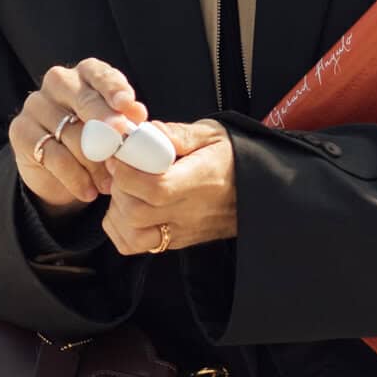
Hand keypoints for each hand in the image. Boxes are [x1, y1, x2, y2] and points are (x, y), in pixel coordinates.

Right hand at [9, 59, 146, 213]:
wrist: (60, 175)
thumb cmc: (95, 144)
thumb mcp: (114, 133)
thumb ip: (125, 121)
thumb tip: (138, 113)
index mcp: (85, 75)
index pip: (100, 74)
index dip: (114, 89)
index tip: (126, 105)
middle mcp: (58, 83)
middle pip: (84, 100)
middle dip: (105, 122)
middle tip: (119, 144)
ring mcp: (36, 105)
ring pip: (71, 133)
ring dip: (94, 163)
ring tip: (109, 184)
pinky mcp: (20, 130)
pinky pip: (53, 156)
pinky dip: (75, 177)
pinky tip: (89, 192)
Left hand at [103, 117, 236, 255]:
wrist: (258, 189)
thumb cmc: (233, 159)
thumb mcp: (212, 135)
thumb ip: (177, 133)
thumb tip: (145, 131)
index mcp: (199, 182)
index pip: (154, 188)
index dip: (128, 171)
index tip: (124, 153)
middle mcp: (188, 212)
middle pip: (135, 212)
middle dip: (119, 188)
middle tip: (123, 168)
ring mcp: (181, 232)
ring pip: (131, 234)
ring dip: (118, 211)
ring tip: (126, 189)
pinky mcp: (175, 241)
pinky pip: (135, 245)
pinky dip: (122, 230)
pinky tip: (127, 209)